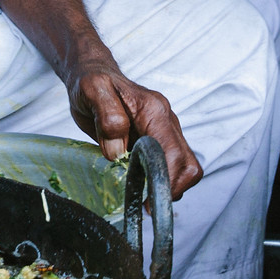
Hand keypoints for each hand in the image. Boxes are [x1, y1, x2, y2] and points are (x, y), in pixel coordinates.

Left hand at [67, 58, 202, 196]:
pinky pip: (171, 165)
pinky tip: (140, 187)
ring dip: (167, 186)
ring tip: (141, 198)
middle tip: (145, 205)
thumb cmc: (91, 82)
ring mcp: (165, 131)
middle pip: (188, 165)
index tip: (147, 202)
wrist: (92, 73)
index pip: (173, 153)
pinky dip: (160, 181)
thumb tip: (117, 152)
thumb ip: (107, 116)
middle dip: (171, 189)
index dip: (165, 182)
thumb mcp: (91, 90)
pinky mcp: (159, 140)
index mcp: (154, 111)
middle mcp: (166, 121)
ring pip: (184, 167)